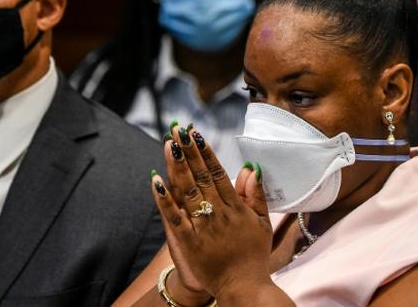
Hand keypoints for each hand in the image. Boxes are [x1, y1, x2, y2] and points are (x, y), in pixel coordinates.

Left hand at [152, 124, 274, 297]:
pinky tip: (156, 180)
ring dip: (177, 167)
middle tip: (178, 130)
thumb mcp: (262, 223)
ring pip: (187, 191)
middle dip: (189, 151)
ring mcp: (203, 227)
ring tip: (169, 145)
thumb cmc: (253, 255)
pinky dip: (165, 198)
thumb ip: (256, 195)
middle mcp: (219, 213)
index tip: (196, 134)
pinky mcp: (190, 242)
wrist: (244, 287)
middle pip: (201, 176)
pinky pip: (174, 216)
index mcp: (236, 207)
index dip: (206, 152)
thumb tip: (251, 169)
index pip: (218, 173)